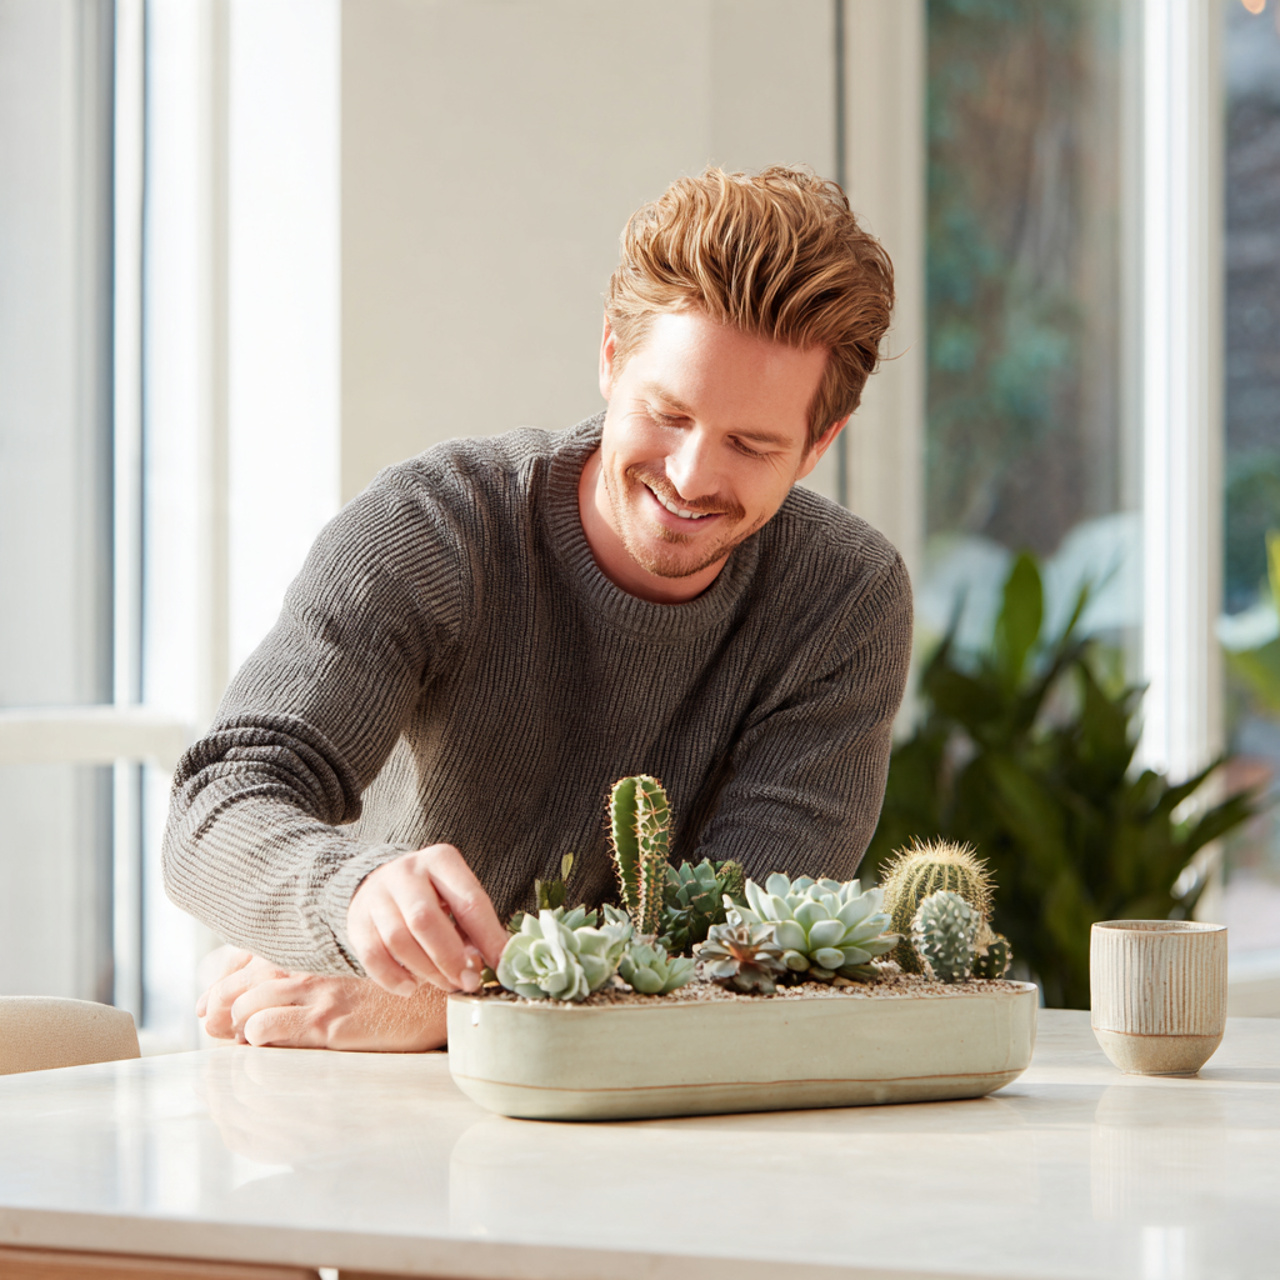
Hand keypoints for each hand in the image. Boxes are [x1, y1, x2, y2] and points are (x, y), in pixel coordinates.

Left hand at [197, 950, 447, 1049]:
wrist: (439, 995)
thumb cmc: (394, 985)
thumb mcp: (349, 969)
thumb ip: (310, 970)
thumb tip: (267, 991)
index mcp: (312, 947)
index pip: (242, 959)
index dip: (218, 986)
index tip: (212, 1008)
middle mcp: (309, 963)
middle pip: (235, 984)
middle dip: (216, 1009)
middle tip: (213, 1028)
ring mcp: (316, 992)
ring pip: (244, 1007)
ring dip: (232, 1028)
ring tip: (238, 1041)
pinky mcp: (327, 1022)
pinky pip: (265, 1029)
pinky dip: (253, 1040)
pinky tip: (263, 1045)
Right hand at [347, 843, 507, 996]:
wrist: (380, 883)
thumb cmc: (432, 896)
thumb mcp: (456, 897)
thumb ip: (473, 928)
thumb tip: (493, 963)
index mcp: (441, 860)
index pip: (469, 901)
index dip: (488, 937)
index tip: (501, 965)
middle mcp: (406, 872)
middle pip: (426, 920)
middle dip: (450, 958)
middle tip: (467, 982)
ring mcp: (377, 895)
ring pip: (398, 940)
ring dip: (425, 971)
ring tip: (443, 983)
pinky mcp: (357, 920)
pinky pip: (372, 956)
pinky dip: (394, 978)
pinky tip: (411, 986)